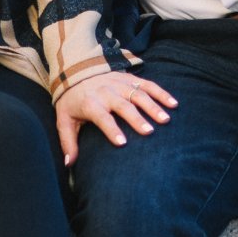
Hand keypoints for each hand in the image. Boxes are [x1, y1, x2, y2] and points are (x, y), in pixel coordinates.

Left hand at [54, 70, 177, 167]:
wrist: (75, 72)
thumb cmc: (72, 102)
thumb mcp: (64, 120)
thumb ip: (67, 143)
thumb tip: (69, 164)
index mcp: (90, 104)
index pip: (102, 117)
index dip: (111, 129)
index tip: (122, 143)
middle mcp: (106, 92)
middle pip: (123, 106)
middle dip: (136, 118)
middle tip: (149, 132)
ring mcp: (120, 84)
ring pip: (138, 94)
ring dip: (153, 106)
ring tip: (165, 119)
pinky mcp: (129, 78)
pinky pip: (148, 85)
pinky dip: (161, 93)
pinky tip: (173, 104)